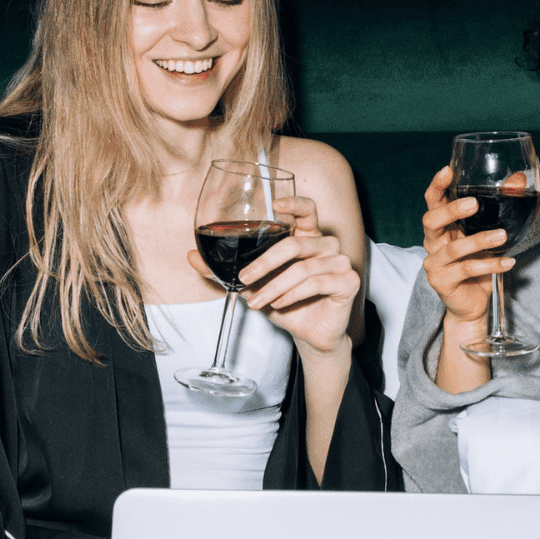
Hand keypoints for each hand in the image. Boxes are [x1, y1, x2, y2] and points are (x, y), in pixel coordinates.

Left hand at [189, 196, 357, 355]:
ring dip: (275, 287)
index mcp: (307, 237)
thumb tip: (192, 257)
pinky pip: (316, 283)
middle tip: (244, 279)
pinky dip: (293, 295)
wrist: (309, 335)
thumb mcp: (252, 287)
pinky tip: (279, 304)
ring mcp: (340, 262)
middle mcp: (326, 245)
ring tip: (258, 302)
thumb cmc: (285, 305)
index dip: (294, 203)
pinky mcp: (348, 282)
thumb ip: (225, 271)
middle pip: (295, 244)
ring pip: (303, 268)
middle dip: (264, 263)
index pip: (307, 209)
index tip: (275, 205)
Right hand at [420, 165, 515, 326]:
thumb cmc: (478, 266)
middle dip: (452, 210)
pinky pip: (467, 269)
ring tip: (502, 236)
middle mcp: (432, 243)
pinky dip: (491, 265)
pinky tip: (508, 262)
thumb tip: (518, 181)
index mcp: (441, 228)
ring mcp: (434, 264)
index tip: (448, 170)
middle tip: (474, 203)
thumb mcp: (486, 237)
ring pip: (455, 248)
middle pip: (432, 221)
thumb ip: (496, 213)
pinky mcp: (442, 281)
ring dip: (480, 240)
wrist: (472, 305)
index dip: (438, 186)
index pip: (433, 202)